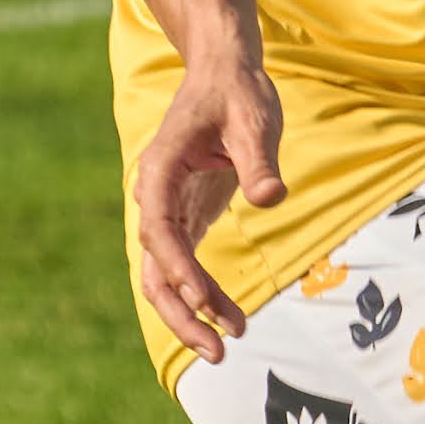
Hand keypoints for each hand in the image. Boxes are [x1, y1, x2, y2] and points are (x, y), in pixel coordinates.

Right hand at [133, 53, 286, 364]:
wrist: (224, 73)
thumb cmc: (238, 91)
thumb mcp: (254, 118)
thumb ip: (259, 160)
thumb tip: (270, 197)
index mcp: (161, 167)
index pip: (158, 225)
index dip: (177, 265)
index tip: (201, 297)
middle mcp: (155, 195)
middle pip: (154, 267)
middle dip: (181, 311)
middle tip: (218, 350)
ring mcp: (167, 211)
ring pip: (164, 276)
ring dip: (190, 314)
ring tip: (229, 346)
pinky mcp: (185, 219)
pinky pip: (185, 269)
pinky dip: (204, 297)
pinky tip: (232, 320)